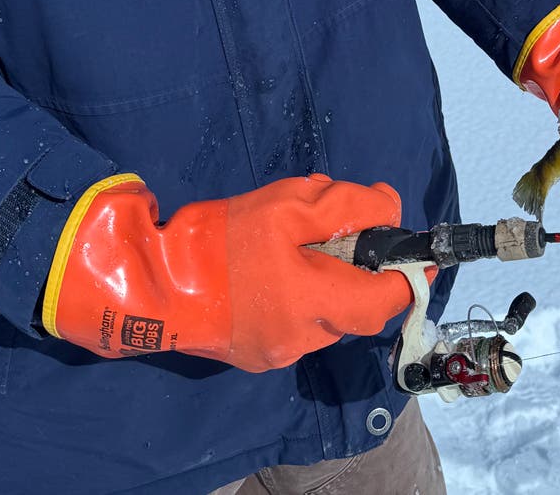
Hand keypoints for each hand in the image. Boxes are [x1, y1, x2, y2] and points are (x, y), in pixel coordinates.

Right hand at [43, 174, 415, 370]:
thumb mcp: (286, 205)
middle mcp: (303, 339)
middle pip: (357, 310)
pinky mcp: (255, 356)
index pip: (387, 301)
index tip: (412, 252)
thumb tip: (391, 208)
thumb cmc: (217, 241)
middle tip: (336, 235)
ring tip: (291, 248)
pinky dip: (298, 299)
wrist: (147, 284)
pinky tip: (268, 273)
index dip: (406, 275)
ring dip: (326, 285)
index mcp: (315, 303)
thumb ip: (348, 207)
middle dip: (360, 274)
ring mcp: (278, 353)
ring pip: (326, 318)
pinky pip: (296, 326)